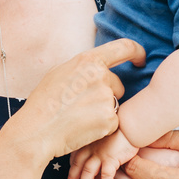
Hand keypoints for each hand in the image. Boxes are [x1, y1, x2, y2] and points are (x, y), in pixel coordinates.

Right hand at [15, 39, 144, 159]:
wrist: (37, 130)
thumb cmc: (43, 101)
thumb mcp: (60, 72)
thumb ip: (83, 67)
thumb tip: (97, 66)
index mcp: (88, 60)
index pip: (123, 48)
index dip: (136, 52)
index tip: (140, 59)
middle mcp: (101, 75)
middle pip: (117, 84)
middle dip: (106, 94)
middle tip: (81, 105)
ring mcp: (106, 98)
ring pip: (114, 103)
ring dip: (103, 110)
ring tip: (78, 116)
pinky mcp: (109, 120)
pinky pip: (113, 121)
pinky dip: (102, 126)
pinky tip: (83, 127)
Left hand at [67, 129, 138, 178]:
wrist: (129, 124)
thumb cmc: (119, 128)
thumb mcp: (103, 134)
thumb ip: (98, 144)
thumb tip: (98, 154)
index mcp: (88, 141)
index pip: (76, 156)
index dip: (72, 167)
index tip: (70, 176)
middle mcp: (91, 148)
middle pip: (78, 165)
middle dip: (73, 178)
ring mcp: (100, 154)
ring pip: (88, 172)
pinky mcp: (111, 159)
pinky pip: (106, 176)